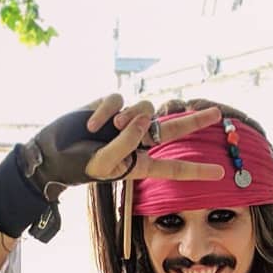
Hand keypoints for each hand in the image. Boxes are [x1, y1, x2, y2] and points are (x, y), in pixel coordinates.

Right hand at [83, 94, 224, 183]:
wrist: (52, 151)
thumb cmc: (77, 164)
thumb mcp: (104, 162)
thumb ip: (127, 142)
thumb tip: (144, 118)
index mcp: (139, 163)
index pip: (174, 167)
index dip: (196, 170)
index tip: (220, 174)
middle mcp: (136, 141)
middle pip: (172, 129)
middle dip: (194, 121)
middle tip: (218, 114)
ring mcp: (124, 122)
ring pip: (144, 109)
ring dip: (131, 116)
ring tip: (112, 127)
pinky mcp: (110, 105)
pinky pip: (118, 99)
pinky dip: (105, 110)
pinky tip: (91, 123)